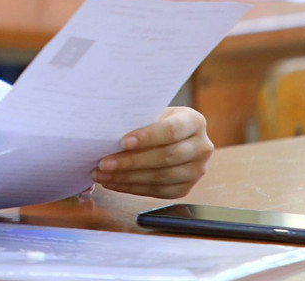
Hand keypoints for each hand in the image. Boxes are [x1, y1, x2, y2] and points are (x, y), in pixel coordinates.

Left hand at [91, 107, 212, 197]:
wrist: (168, 135)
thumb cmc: (153, 119)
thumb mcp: (151, 112)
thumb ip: (138, 120)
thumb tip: (108, 132)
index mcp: (194, 121)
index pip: (171, 130)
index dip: (147, 137)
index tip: (123, 142)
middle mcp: (202, 147)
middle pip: (166, 157)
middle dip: (131, 161)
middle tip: (104, 163)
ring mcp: (196, 171)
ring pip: (161, 177)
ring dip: (127, 177)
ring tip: (102, 174)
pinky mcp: (185, 188)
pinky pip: (158, 191)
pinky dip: (132, 188)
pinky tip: (113, 182)